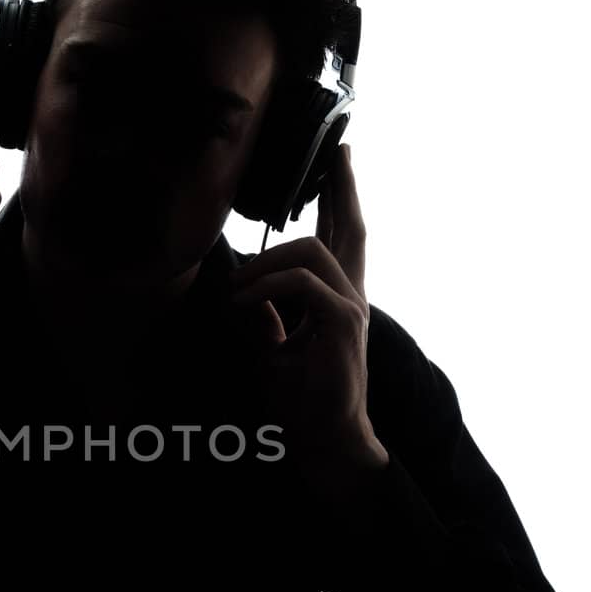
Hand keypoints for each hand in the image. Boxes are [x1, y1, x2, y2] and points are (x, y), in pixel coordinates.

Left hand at [227, 143, 388, 476]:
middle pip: (351, 227)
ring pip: (311, 250)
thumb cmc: (301, 398)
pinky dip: (266, 288)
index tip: (337, 163)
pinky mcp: (343, 323)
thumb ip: (264, 313)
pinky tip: (243, 304)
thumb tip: (242, 285)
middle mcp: (350, 296)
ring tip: (239, 291)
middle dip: (341, 187)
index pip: (341, 238)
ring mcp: (351, 308)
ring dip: (265, 262)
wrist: (325, 437)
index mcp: (336, 298)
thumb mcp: (271, 346)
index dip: (340, 199)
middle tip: (336, 154)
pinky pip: (304, 284)